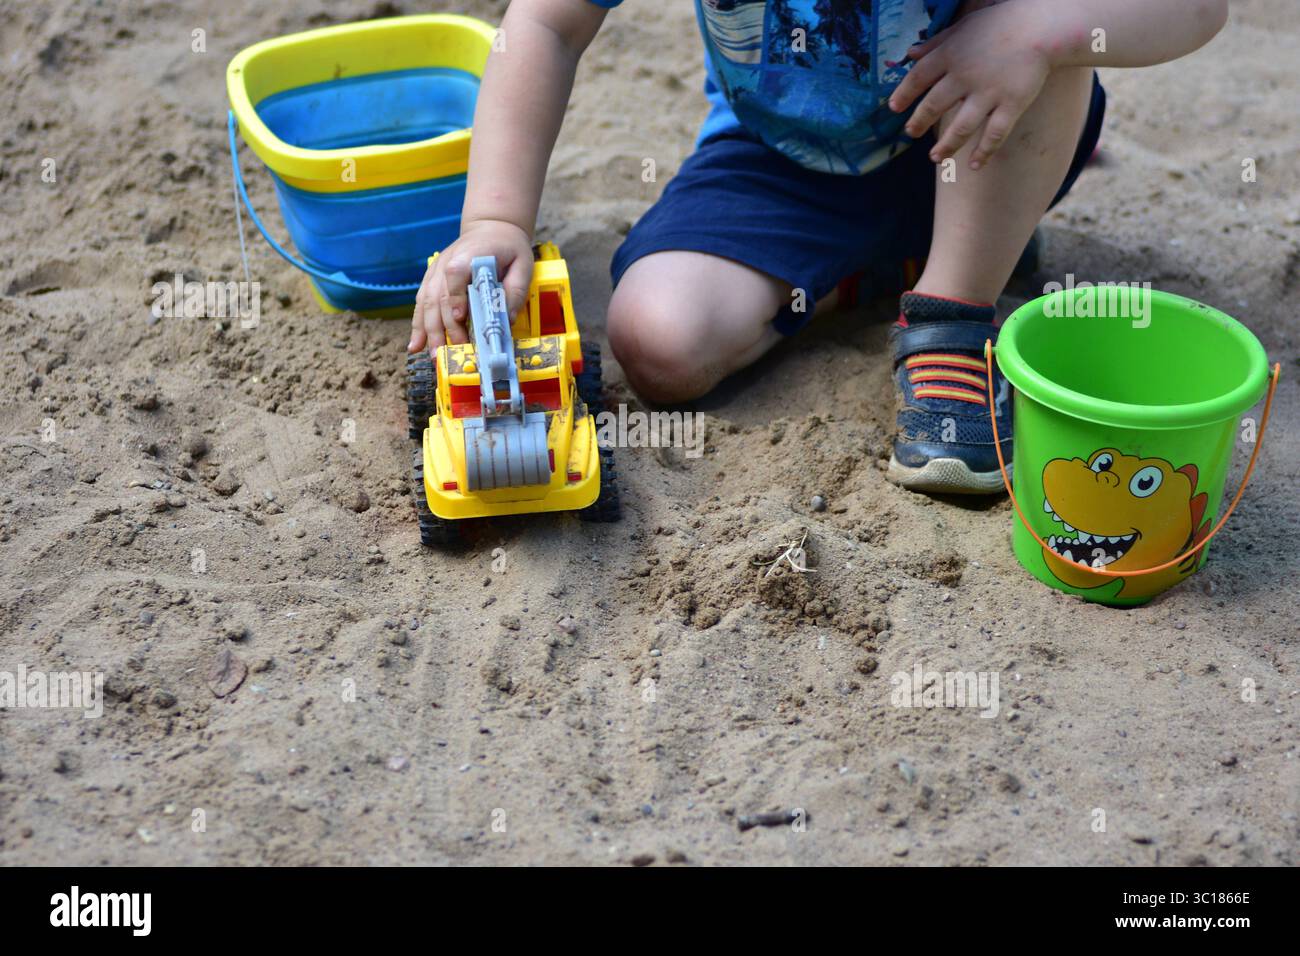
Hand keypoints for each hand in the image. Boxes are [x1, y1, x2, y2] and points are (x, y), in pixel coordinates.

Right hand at [408, 219, 533, 353]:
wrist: (491, 229)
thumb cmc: (507, 248)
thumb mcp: (522, 265)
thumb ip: (515, 290)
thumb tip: (508, 319)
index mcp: (468, 256)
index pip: (456, 275)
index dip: (456, 298)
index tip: (461, 318)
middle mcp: (445, 263)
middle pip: (438, 297)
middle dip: (442, 328)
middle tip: (447, 352)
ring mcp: (435, 272)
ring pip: (425, 303)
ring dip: (427, 331)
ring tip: (431, 354)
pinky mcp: (432, 280)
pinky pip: (421, 303)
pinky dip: (417, 325)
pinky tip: (415, 344)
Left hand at [888, 2, 1052, 169]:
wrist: (1044, 26)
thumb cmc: (1002, 23)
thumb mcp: (964, 26)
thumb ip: (936, 42)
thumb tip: (909, 54)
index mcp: (951, 54)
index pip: (918, 77)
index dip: (904, 93)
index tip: (893, 108)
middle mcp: (965, 75)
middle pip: (933, 105)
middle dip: (919, 122)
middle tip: (910, 133)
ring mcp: (989, 92)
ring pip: (960, 127)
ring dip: (946, 146)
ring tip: (935, 157)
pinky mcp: (1012, 104)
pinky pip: (994, 135)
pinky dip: (984, 152)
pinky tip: (974, 166)